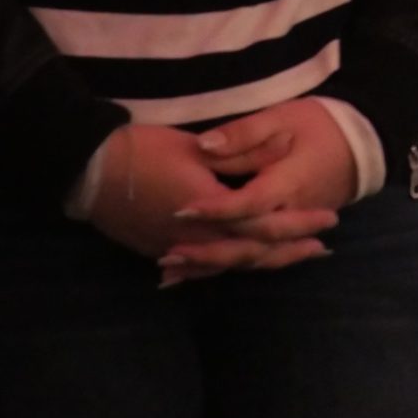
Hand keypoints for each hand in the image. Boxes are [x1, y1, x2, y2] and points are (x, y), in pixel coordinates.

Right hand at [79, 124, 332, 274]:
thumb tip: (280, 151)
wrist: (90, 170)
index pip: (265, 223)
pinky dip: (225, 268)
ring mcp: (177, 251)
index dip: (299, 223)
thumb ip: (240, 157)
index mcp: (211, 210)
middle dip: (289, 251)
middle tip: (321, 248)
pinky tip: (239, 268)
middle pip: (252, 253)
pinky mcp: (160, 253)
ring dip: (263, 262)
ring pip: (228, 265)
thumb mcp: (197, 147)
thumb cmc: (144, 150)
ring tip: (290, 259)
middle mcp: (197, 239)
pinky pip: (201, 269)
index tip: (328, 220)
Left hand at [163, 101, 358, 284]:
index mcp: (289, 182)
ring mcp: (292, 228)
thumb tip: (205, 146)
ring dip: (212, 266)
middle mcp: (291, 213)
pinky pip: (259, 257)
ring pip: (252, 257)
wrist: (360, 144)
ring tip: (172, 273)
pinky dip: (225, 266)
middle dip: (208, 251)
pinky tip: (195, 274)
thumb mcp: (283, 116)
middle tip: (168, 256)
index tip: (180, 209)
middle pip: (250, 242)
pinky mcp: (289, 233)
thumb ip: (245, 133)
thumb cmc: (318, 125)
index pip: (250, 203)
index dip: (216, 209)